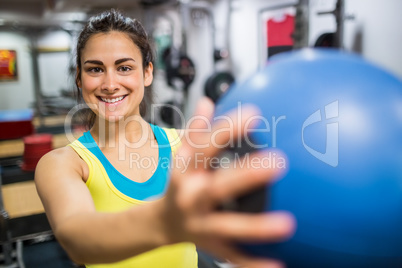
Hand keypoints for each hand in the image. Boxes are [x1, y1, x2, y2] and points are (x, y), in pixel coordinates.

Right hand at [160, 97, 295, 267]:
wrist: (160, 223)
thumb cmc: (178, 184)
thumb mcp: (183, 157)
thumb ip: (196, 130)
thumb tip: (208, 102)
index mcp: (186, 171)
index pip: (205, 146)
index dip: (227, 128)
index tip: (254, 114)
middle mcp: (191, 197)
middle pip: (218, 186)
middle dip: (245, 176)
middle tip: (278, 162)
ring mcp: (201, 224)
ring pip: (229, 226)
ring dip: (256, 226)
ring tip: (287, 224)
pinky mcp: (211, 246)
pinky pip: (234, 256)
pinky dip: (253, 263)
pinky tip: (278, 264)